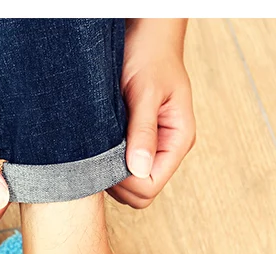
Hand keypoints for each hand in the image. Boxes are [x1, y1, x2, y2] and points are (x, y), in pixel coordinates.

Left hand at [108, 19, 195, 208]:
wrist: (144, 36)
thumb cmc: (149, 56)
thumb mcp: (144, 92)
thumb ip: (143, 131)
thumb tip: (139, 169)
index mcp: (178, 140)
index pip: (151, 186)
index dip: (126, 182)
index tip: (106, 160)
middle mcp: (167, 149)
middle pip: (140, 194)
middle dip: (117, 182)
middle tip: (97, 156)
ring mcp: (152, 149)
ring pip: (129, 186)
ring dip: (110, 173)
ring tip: (98, 147)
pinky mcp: (136, 144)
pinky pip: (121, 169)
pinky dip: (107, 164)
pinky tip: (98, 146)